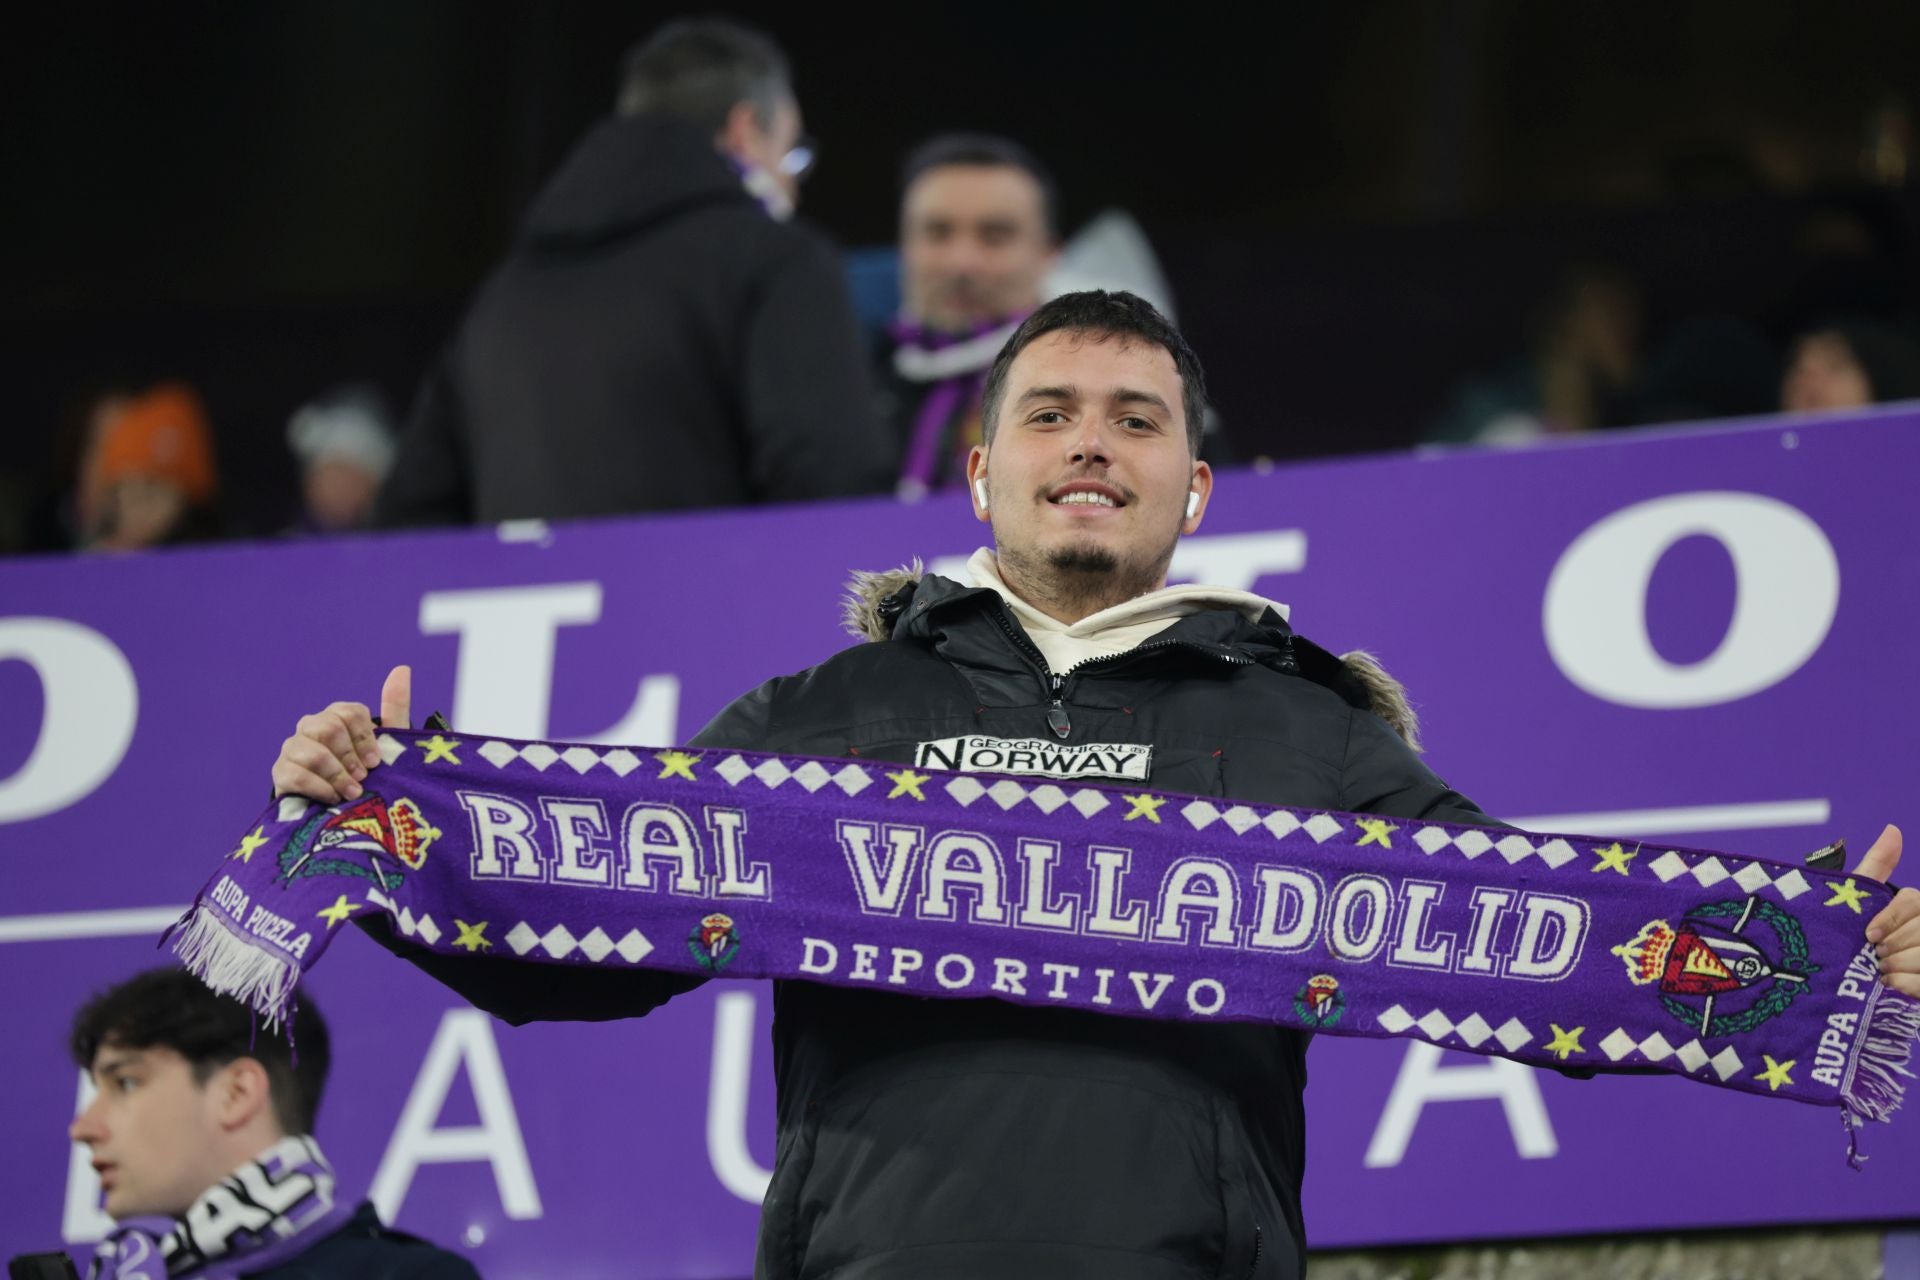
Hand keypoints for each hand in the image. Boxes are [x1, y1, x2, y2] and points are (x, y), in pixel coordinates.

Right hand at [269, 666, 411, 802]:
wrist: (344, 807)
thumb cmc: (367, 771)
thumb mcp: (388, 742)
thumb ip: (395, 706)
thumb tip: (402, 668)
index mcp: (337, 715)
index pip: (350, 713)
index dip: (365, 739)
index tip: (376, 762)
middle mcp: (312, 726)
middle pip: (329, 729)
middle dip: (350, 757)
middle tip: (363, 778)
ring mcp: (293, 747)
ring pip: (313, 753)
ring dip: (337, 776)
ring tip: (352, 792)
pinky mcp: (281, 772)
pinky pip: (297, 775)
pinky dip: (320, 789)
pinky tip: (333, 798)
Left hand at [1859, 824, 1918, 997]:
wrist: (1838, 990)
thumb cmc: (1848, 939)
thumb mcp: (1858, 902)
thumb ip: (1876, 867)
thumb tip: (1893, 829)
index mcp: (1918, 906)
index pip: (1914, 902)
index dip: (1890, 920)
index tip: (1868, 936)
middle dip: (1893, 947)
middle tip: (1874, 957)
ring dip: (1898, 967)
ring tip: (1881, 972)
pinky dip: (1908, 986)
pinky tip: (1891, 987)